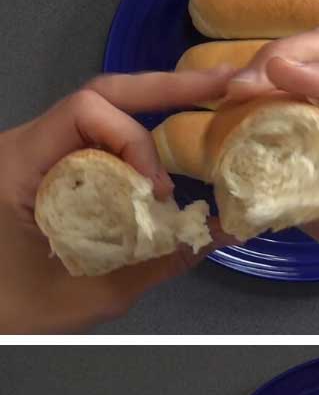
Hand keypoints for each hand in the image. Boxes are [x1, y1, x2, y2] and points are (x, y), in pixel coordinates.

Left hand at [0, 67, 234, 333]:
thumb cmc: (21, 310)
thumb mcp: (94, 292)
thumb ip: (158, 262)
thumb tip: (219, 234)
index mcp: (18, 166)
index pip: (85, 112)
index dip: (133, 140)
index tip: (156, 191)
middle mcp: (24, 146)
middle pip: (101, 95)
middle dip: (165, 89)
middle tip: (222, 84)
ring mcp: (35, 153)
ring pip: (101, 113)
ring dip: (154, 112)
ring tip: (209, 102)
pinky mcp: (48, 167)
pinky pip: (96, 141)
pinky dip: (136, 143)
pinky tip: (170, 146)